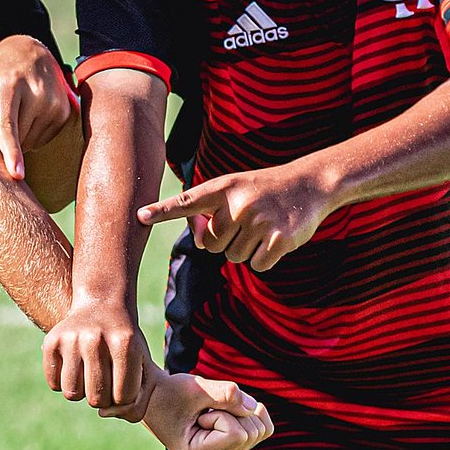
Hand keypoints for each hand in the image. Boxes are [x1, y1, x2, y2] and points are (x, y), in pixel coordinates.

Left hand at [0, 35, 76, 179]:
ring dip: (20, 137)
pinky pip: (43, 139)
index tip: (17, 175)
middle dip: (5, 139)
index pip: (8, 126)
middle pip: (18, 139)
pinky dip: (33, 134)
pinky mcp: (64, 110)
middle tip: (2, 113)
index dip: (12, 153)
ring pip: (31, 142)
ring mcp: (53, 101)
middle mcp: (34, 93)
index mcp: (7, 86)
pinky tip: (30, 113)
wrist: (31, 52)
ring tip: (18, 109)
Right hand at [42, 302, 149, 413]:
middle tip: (105, 378)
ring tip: (89, 374)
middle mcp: (96, 339)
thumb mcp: (142, 365)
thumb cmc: (125, 344)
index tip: (124, 382)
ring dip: (81, 391)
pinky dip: (63, 382)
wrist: (102, 305)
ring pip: (72, 394)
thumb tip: (103, 414)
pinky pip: (54, 384)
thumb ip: (137, 403)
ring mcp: (71, 338)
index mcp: (124, 343)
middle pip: (96, 399)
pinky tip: (74, 366)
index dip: (124, 397)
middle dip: (103, 397)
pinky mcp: (51, 341)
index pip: (123, 398)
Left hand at [137, 164, 330, 270]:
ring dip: (246, 248)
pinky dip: (264, 259)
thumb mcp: (235, 190)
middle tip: (245, 223)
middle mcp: (238, 203)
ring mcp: (259, 220)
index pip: (187, 202)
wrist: (309, 184)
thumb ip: (212, 212)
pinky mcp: (279, 239)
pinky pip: (256, 266)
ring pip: (233, 257)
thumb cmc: (263, 190)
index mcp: (222, 188)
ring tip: (262, 226)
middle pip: (211, 245)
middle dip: (224, 241)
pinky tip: (275, 239)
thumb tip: (200, 241)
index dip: (163, 211)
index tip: (140, 216)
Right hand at [139, 365, 272, 449]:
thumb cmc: (169, 393)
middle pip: (251, 433)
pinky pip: (262, 430)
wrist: (154, 400)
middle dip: (231, 411)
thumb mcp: (194, 388)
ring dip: (237, 411)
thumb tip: (255, 407)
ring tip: (206, 413)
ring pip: (259, 430)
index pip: (237, 435)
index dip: (222, 412)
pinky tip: (226, 412)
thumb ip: (225, 394)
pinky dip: (250, 413)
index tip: (197, 414)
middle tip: (201, 411)